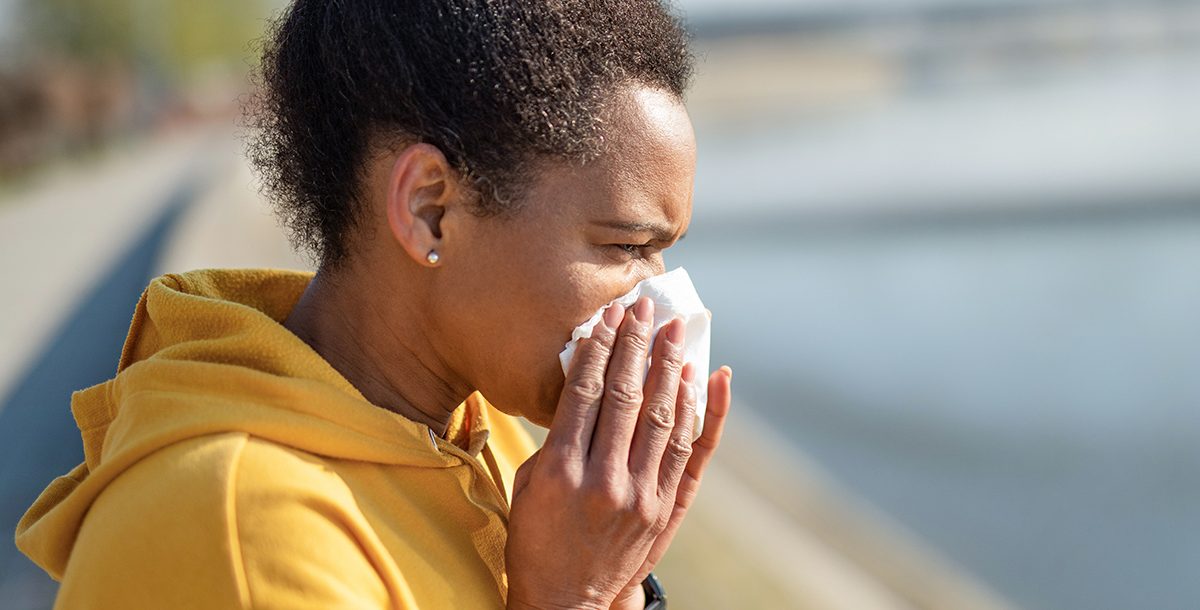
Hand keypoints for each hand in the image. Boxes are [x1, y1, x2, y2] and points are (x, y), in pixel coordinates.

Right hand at [504, 296, 731, 609]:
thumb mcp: (528, 487)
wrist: (567, 603)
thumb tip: (584, 387)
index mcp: (560, 472)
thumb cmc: (537, 541)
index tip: (609, 318)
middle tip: (645, 309)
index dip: (599, 349)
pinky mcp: (665, 509)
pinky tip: (708, 379)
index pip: (584, 393)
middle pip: (626, 396)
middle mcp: (604, 481)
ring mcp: (641, 496)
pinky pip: (690, 451)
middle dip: (636, 346)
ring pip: (664, 418)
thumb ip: (555, 439)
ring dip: (670, 368)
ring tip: (676, 331)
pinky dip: (703, 412)